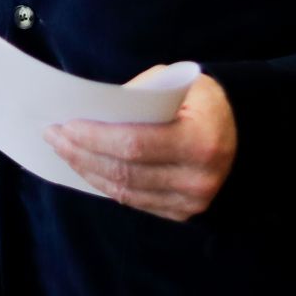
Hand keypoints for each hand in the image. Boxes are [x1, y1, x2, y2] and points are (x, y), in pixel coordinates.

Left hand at [45, 70, 237, 220]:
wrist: (243, 130)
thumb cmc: (201, 99)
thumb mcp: (174, 82)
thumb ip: (136, 97)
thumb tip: (88, 112)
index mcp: (199, 141)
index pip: (133, 144)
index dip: (93, 137)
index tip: (63, 125)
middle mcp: (197, 179)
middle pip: (123, 170)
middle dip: (80, 153)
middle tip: (52, 136)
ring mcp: (191, 202)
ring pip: (124, 190)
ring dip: (87, 170)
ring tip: (63, 150)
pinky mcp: (182, 212)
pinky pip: (134, 200)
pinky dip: (105, 183)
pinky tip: (86, 166)